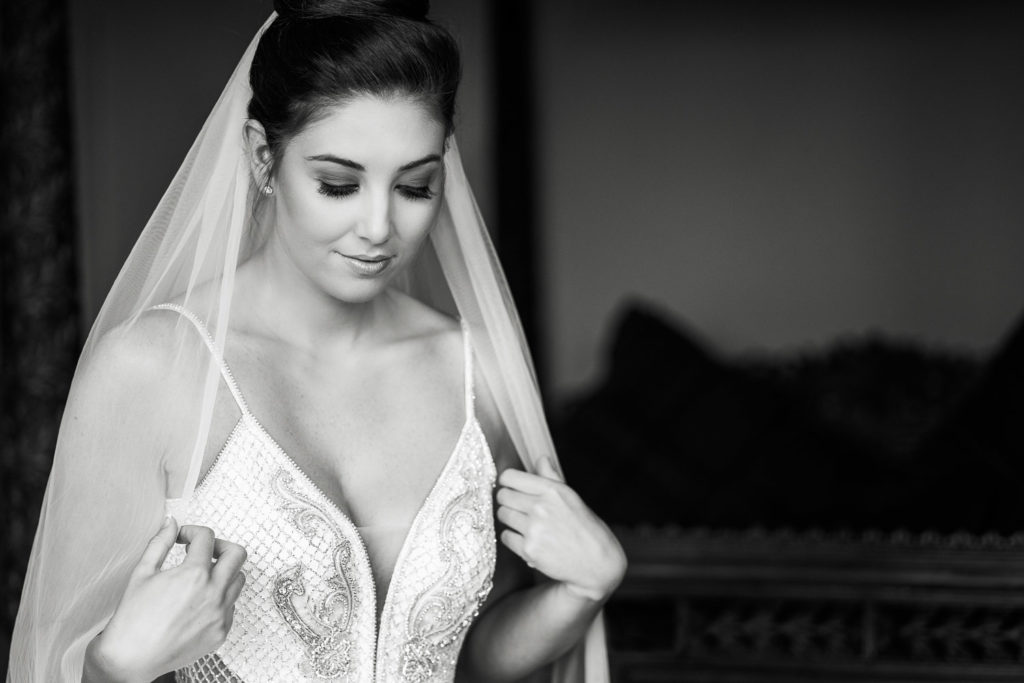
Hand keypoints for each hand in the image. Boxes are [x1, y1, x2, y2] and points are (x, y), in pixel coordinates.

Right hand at [87, 518, 246, 681]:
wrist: (130, 659)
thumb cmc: (132, 619)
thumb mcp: (142, 573)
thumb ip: (160, 543)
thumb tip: (171, 524)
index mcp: (194, 575)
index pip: (207, 537)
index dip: (192, 532)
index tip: (183, 538)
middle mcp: (213, 594)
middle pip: (237, 554)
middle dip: (220, 546)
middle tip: (204, 551)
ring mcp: (220, 615)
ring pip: (238, 580)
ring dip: (224, 572)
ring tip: (202, 577)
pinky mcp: (221, 632)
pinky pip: (232, 605)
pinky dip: (221, 598)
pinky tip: (199, 601)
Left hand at [496, 458, 626, 603]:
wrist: (597, 562)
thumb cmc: (585, 528)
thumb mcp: (571, 497)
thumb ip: (551, 477)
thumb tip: (541, 459)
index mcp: (552, 490)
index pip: (510, 477)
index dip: (508, 482)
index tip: (511, 487)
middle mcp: (541, 507)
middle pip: (502, 496)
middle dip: (508, 500)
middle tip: (519, 508)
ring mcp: (534, 530)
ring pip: (502, 515)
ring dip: (511, 519)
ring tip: (526, 524)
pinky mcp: (529, 550)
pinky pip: (506, 537)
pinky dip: (514, 538)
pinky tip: (528, 539)